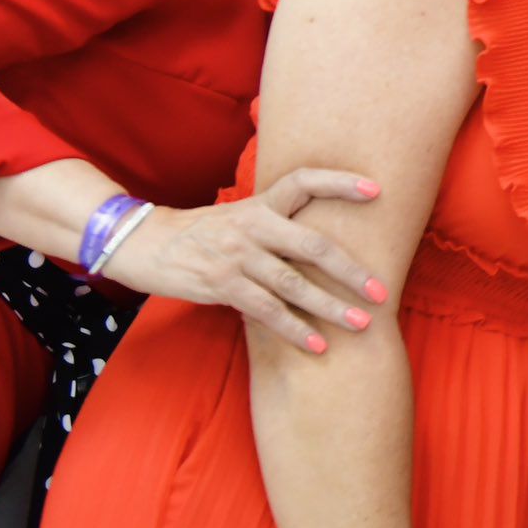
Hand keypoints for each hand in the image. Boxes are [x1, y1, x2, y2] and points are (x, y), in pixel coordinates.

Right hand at [107, 166, 392, 356]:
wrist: (146, 244)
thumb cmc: (204, 232)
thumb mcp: (240, 215)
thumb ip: (277, 223)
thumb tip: (326, 236)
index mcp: (261, 203)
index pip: (304, 182)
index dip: (340, 183)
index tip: (377, 191)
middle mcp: (254, 226)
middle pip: (314, 245)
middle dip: (351, 271)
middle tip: (381, 291)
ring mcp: (237, 255)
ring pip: (294, 284)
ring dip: (330, 307)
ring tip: (362, 324)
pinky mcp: (222, 284)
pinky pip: (266, 310)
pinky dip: (295, 329)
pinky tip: (319, 345)